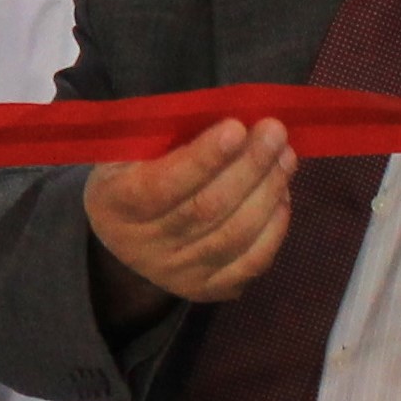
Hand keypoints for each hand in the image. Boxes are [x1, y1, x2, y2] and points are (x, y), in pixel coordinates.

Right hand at [82, 118, 295, 326]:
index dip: (203, 158)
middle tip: (276, 133)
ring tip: (285, 157)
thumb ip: (163, 132)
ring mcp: (176, 273)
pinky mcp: (206, 289)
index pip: (163, 185)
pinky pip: (249, 264)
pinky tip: (282, 196)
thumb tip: (224, 111)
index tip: (237, 127)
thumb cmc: (132, 173)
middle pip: (206, 210)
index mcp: (115, 203)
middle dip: (249, 168)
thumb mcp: (128, 148)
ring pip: (233, 237)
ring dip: (268, 193)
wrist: (125, 235)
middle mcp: (142, 246)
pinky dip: (274, 229)